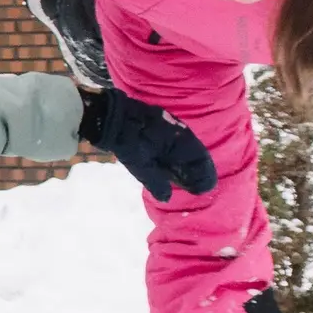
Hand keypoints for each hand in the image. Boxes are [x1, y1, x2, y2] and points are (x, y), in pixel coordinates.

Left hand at [79, 87, 218, 203]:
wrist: (109, 114)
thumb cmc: (128, 140)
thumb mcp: (141, 166)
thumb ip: (157, 183)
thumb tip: (167, 198)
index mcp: (181, 139)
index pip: (201, 160)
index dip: (203, 177)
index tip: (201, 190)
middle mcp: (179, 130)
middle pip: (195, 154)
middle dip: (195, 171)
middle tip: (194, 187)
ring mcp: (169, 124)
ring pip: (184, 147)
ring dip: (185, 163)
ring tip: (183, 178)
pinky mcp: (158, 123)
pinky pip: (174, 141)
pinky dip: (175, 154)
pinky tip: (169, 163)